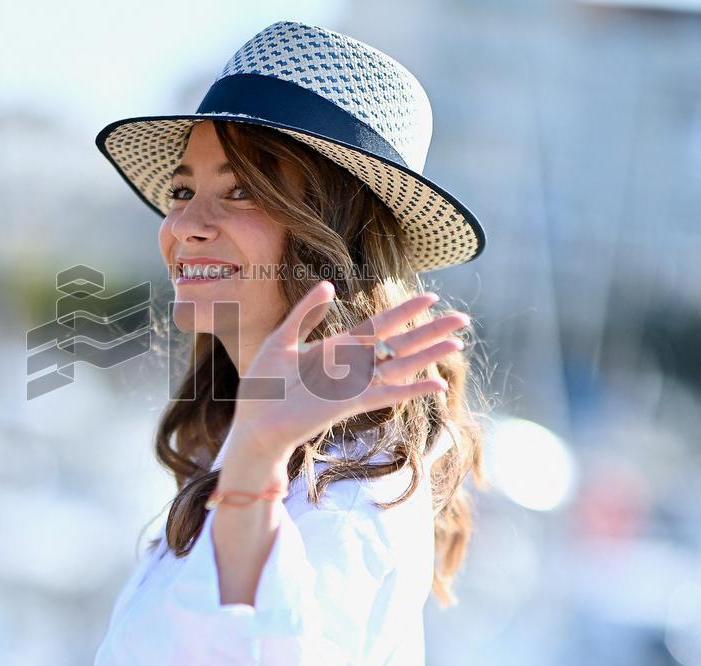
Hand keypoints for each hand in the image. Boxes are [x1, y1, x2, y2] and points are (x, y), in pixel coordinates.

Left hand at [223, 281, 468, 466]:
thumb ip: (306, 313)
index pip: (380, 326)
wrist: (254, 421)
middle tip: (463, 318)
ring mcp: (354, 385)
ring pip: (400, 366)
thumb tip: (330, 285)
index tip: (431, 297)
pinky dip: (412, 389)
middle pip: (400, 344)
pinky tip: (436, 385)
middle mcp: (352, 366)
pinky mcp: (350, 404)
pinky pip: (387, 394)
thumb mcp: (283, 339)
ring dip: (429, 356)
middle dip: (431, 331)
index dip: (405, 311)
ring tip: (458, 344)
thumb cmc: (264, 384)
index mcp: (338, 348)